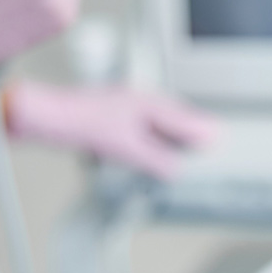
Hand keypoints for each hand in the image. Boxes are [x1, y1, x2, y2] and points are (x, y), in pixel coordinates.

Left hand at [3, 81, 220, 179]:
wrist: (51, 117)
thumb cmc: (83, 123)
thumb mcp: (128, 149)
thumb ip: (158, 160)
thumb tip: (178, 170)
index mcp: (152, 105)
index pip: (188, 121)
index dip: (206, 133)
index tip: (221, 141)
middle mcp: (144, 102)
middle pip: (180, 117)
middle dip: (196, 130)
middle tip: (214, 141)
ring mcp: (132, 106)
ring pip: (166, 119)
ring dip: (178, 132)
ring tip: (192, 143)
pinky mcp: (121, 115)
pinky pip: (151, 124)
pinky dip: (161, 135)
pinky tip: (158, 147)